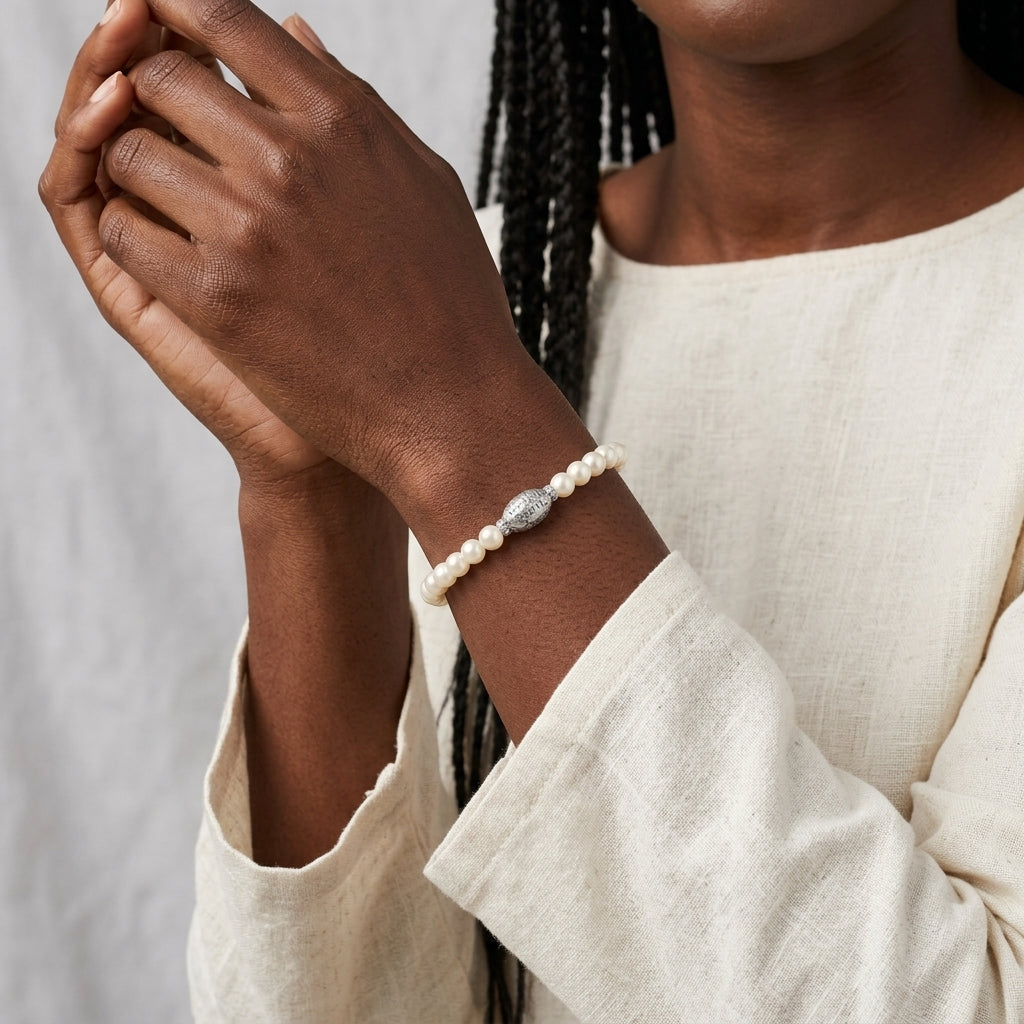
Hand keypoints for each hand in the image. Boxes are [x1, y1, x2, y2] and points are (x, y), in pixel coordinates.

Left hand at [84, 0, 551, 508]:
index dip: (174, 9)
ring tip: (179, 209)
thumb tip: (293, 30)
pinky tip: (174, 259)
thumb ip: (351, 103)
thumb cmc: (452, 299)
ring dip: (141, 173)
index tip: (160, 26)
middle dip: (154, 99)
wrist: (455, 409)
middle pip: (162, 77)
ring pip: (129, 153)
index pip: (224, 17)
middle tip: (174, 138)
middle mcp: (290, 159)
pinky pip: (123, 232)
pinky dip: (135, 237)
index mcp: (343, 119)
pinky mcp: (216, 298)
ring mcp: (248, 228)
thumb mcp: (422, 181)